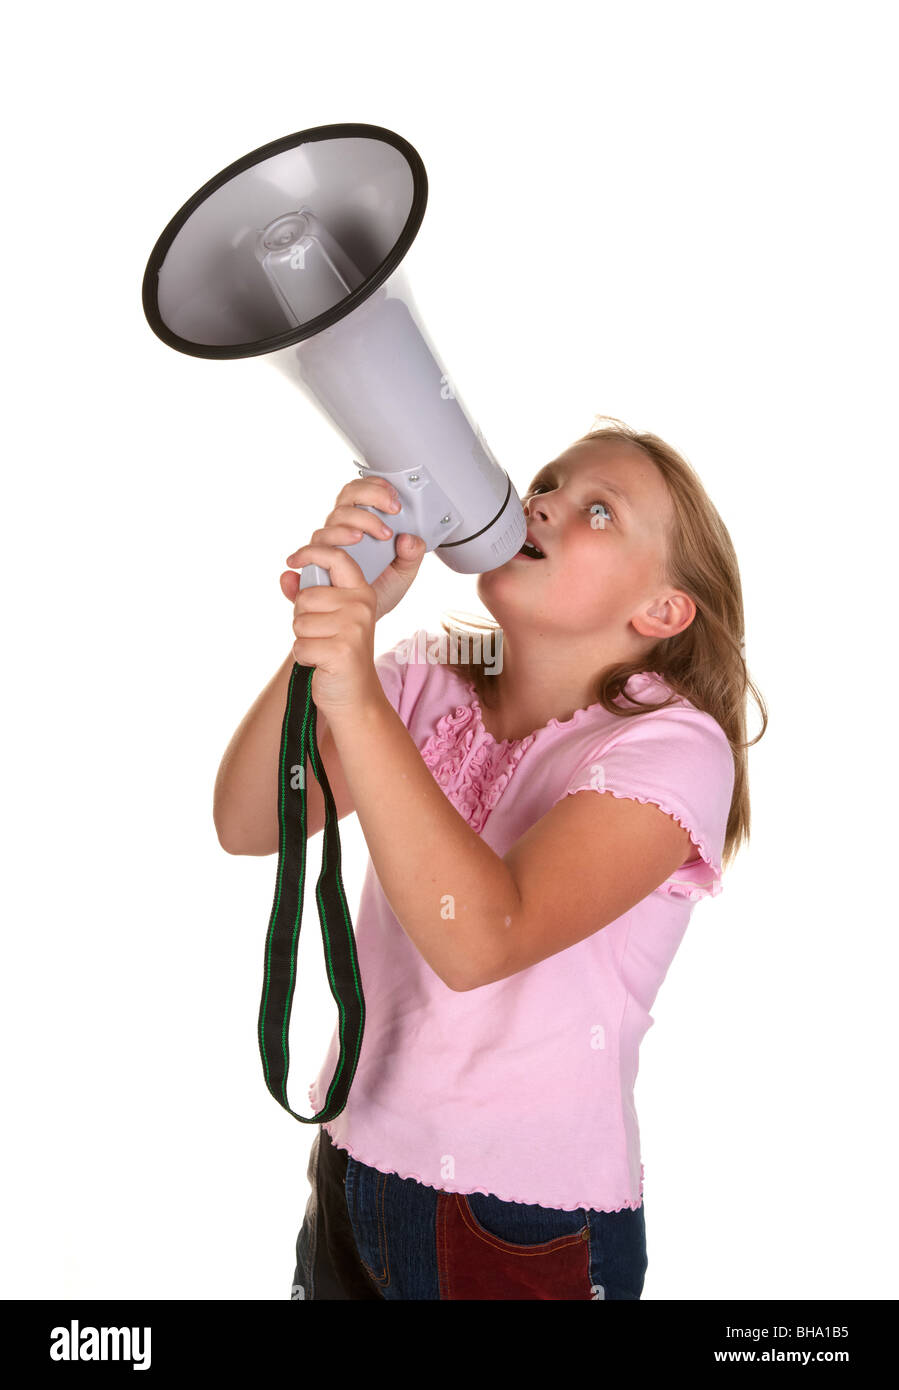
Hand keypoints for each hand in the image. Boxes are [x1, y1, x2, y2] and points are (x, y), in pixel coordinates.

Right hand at [280, 476, 425, 622]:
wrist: (365, 617)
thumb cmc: (380, 589)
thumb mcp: (404, 572)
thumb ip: (413, 554)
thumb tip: (409, 539)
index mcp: (359, 525)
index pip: (359, 494)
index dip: (374, 488)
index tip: (393, 501)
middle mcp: (340, 532)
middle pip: (345, 503)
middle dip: (368, 501)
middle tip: (389, 516)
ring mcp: (326, 549)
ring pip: (328, 527)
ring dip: (344, 528)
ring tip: (360, 537)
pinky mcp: (314, 569)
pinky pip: (302, 562)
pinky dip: (299, 560)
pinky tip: (296, 566)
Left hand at [280, 542, 382, 714]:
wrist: (353, 695)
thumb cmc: (336, 652)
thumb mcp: (326, 618)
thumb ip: (306, 594)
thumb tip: (284, 576)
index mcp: (360, 593)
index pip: (337, 558)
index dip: (312, 552)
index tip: (293, 559)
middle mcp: (360, 606)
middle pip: (306, 597)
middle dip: (303, 617)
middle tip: (322, 635)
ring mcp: (353, 628)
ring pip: (300, 623)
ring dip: (303, 639)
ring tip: (323, 649)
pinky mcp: (342, 651)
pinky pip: (300, 646)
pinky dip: (304, 658)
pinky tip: (322, 664)